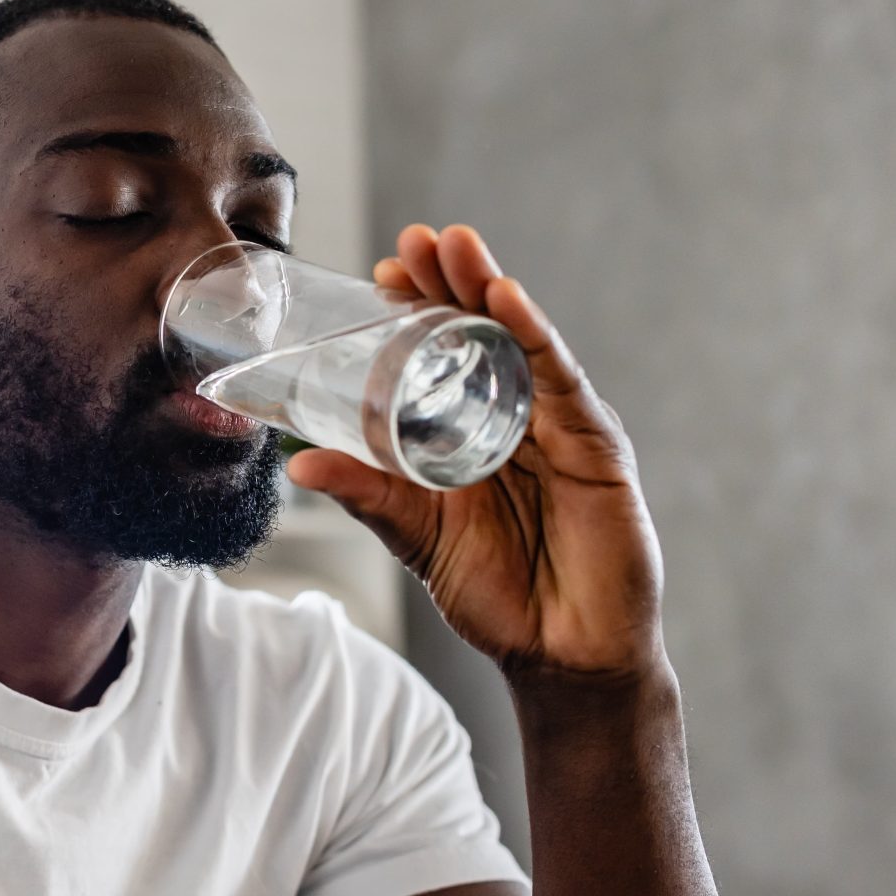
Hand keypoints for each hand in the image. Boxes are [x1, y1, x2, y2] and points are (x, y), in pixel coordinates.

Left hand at [285, 224, 665, 682]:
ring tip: (454, 246)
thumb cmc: (497, 595)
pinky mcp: (597, 448)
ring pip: (523, 342)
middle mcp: (520, 419)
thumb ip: (368, 495)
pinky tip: (506, 299)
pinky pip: (562, 382)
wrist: (560, 656)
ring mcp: (561, 428)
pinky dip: (535, 337)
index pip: (445, 356)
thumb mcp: (416, 537)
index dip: (417, 309)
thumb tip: (298, 461)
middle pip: (485, 333)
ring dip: (487, 288)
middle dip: (451, 281)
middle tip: (414, 239)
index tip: (381, 269)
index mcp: (474, 433)